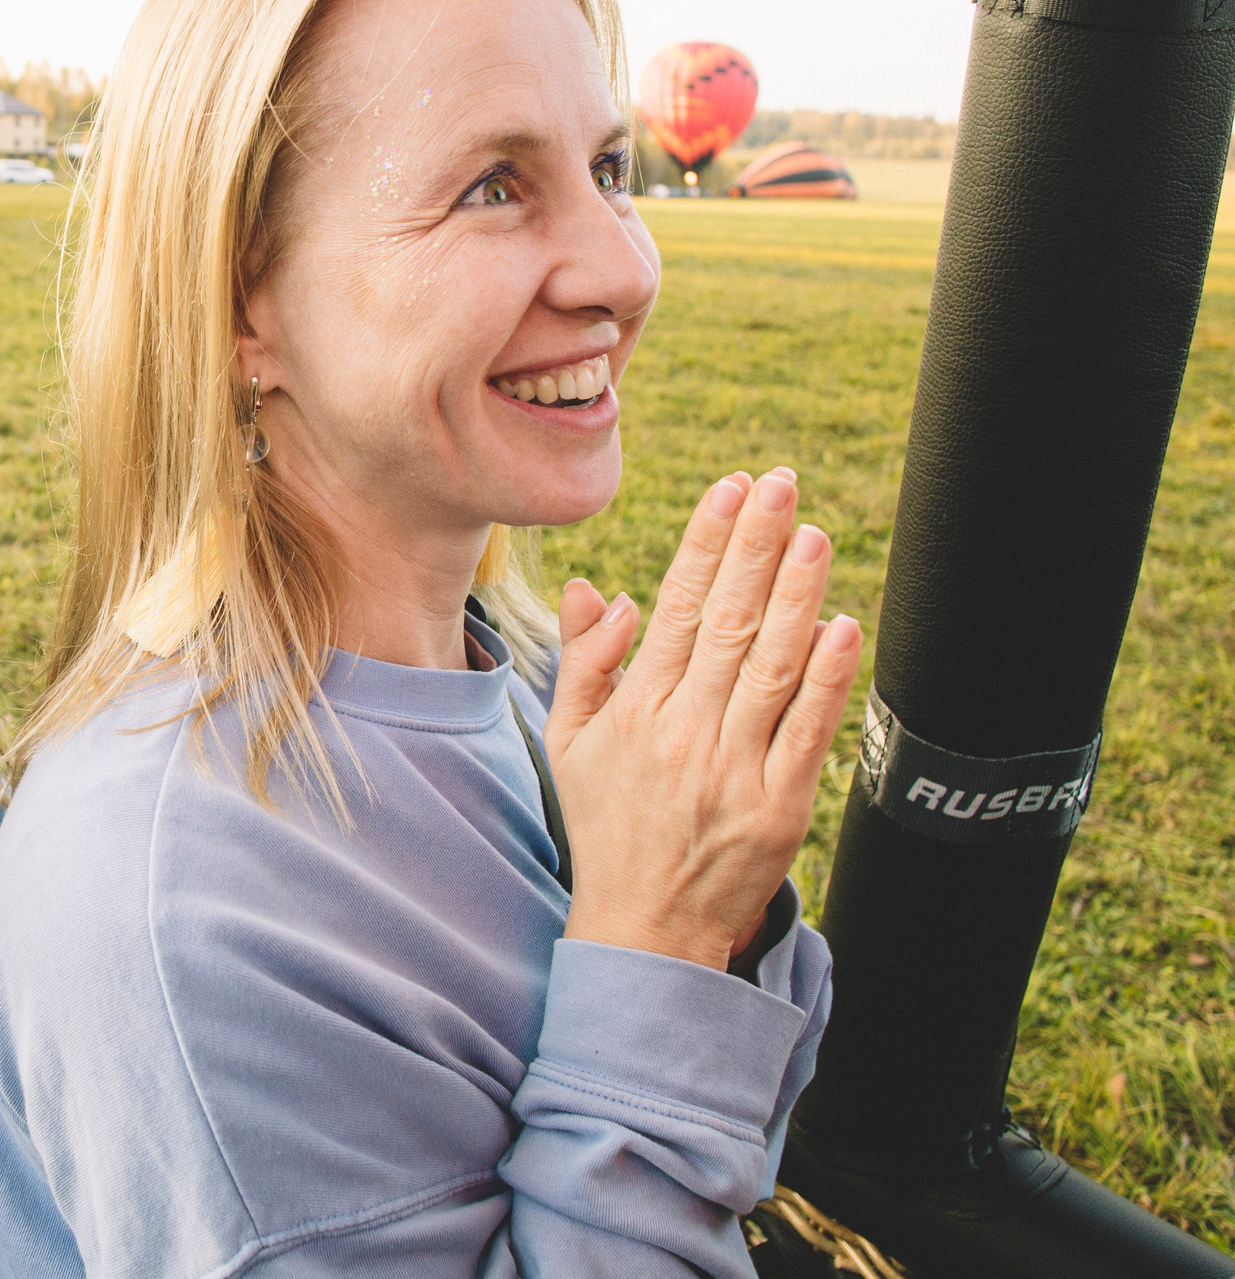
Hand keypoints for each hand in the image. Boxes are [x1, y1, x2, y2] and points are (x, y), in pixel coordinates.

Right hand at [540, 468, 861, 968]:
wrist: (644, 929)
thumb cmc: (607, 826)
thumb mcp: (571, 742)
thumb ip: (586, 663)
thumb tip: (601, 591)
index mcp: (635, 712)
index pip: (677, 609)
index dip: (705, 545)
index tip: (729, 491)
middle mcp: (683, 734)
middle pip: (727, 622)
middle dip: (755, 546)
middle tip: (779, 483)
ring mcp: (733, 771)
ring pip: (770, 666)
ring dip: (795, 595)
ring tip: (813, 534)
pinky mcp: (779, 810)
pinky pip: (807, 732)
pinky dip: (825, 678)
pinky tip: (842, 627)